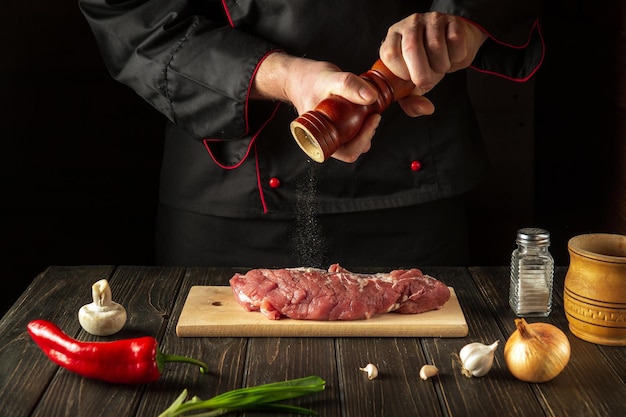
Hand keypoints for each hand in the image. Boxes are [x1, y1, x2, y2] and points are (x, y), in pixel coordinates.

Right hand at [252, 53, 380, 162]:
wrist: (297, 77)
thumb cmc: (308, 80)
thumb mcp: (329, 79)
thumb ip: (349, 85)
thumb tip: (371, 97)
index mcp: (319, 138)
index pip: (347, 152)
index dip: (363, 140)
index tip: (373, 118)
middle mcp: (324, 141)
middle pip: (353, 150)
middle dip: (367, 134)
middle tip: (374, 115)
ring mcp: (330, 136)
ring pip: (354, 142)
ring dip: (366, 129)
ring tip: (369, 111)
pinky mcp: (335, 129)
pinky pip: (352, 134)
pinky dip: (362, 124)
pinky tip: (364, 110)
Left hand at [380, 12, 487, 115]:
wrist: (454, 45)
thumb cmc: (429, 64)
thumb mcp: (415, 83)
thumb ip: (411, 100)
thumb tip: (425, 109)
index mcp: (393, 39)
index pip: (389, 54)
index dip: (401, 72)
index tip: (410, 80)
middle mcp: (409, 25)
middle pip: (412, 49)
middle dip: (422, 74)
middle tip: (427, 82)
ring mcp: (431, 20)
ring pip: (435, 45)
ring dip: (441, 65)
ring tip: (440, 67)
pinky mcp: (453, 20)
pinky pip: (455, 40)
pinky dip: (456, 56)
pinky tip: (452, 56)